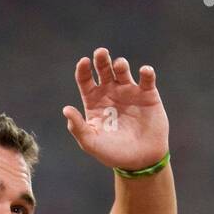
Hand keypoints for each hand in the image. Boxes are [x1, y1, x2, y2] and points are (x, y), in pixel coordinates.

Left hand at [63, 48, 168, 171]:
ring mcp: (129, 92)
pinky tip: (144, 72)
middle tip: (101, 53)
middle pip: (103, 69)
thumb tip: (66, 109)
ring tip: (119, 66)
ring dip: (120, 64)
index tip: (84, 62)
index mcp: (94, 101)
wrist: (141, 161)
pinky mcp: (148, 95)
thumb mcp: (92, 143)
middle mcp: (110, 93)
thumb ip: (78, 128)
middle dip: (101, 59)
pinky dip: (146, 72)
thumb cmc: (113, 153)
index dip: (83, 69)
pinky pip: (147, 78)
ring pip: (123, 70)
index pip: (85, 80)